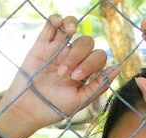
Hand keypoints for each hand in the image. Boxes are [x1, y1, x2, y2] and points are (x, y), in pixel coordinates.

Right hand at [0, 15, 114, 136]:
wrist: (27, 109)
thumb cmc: (54, 108)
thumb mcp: (80, 101)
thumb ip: (99, 86)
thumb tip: (118, 68)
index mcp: (84, 70)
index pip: (98, 56)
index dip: (91, 63)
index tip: (75, 77)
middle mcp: (73, 57)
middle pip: (86, 42)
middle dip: (77, 56)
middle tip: (64, 73)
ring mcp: (57, 49)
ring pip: (71, 27)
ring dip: (72, 25)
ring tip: (69, 31)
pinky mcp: (41, 45)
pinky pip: (51, 25)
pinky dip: (56, 19)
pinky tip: (58, 24)